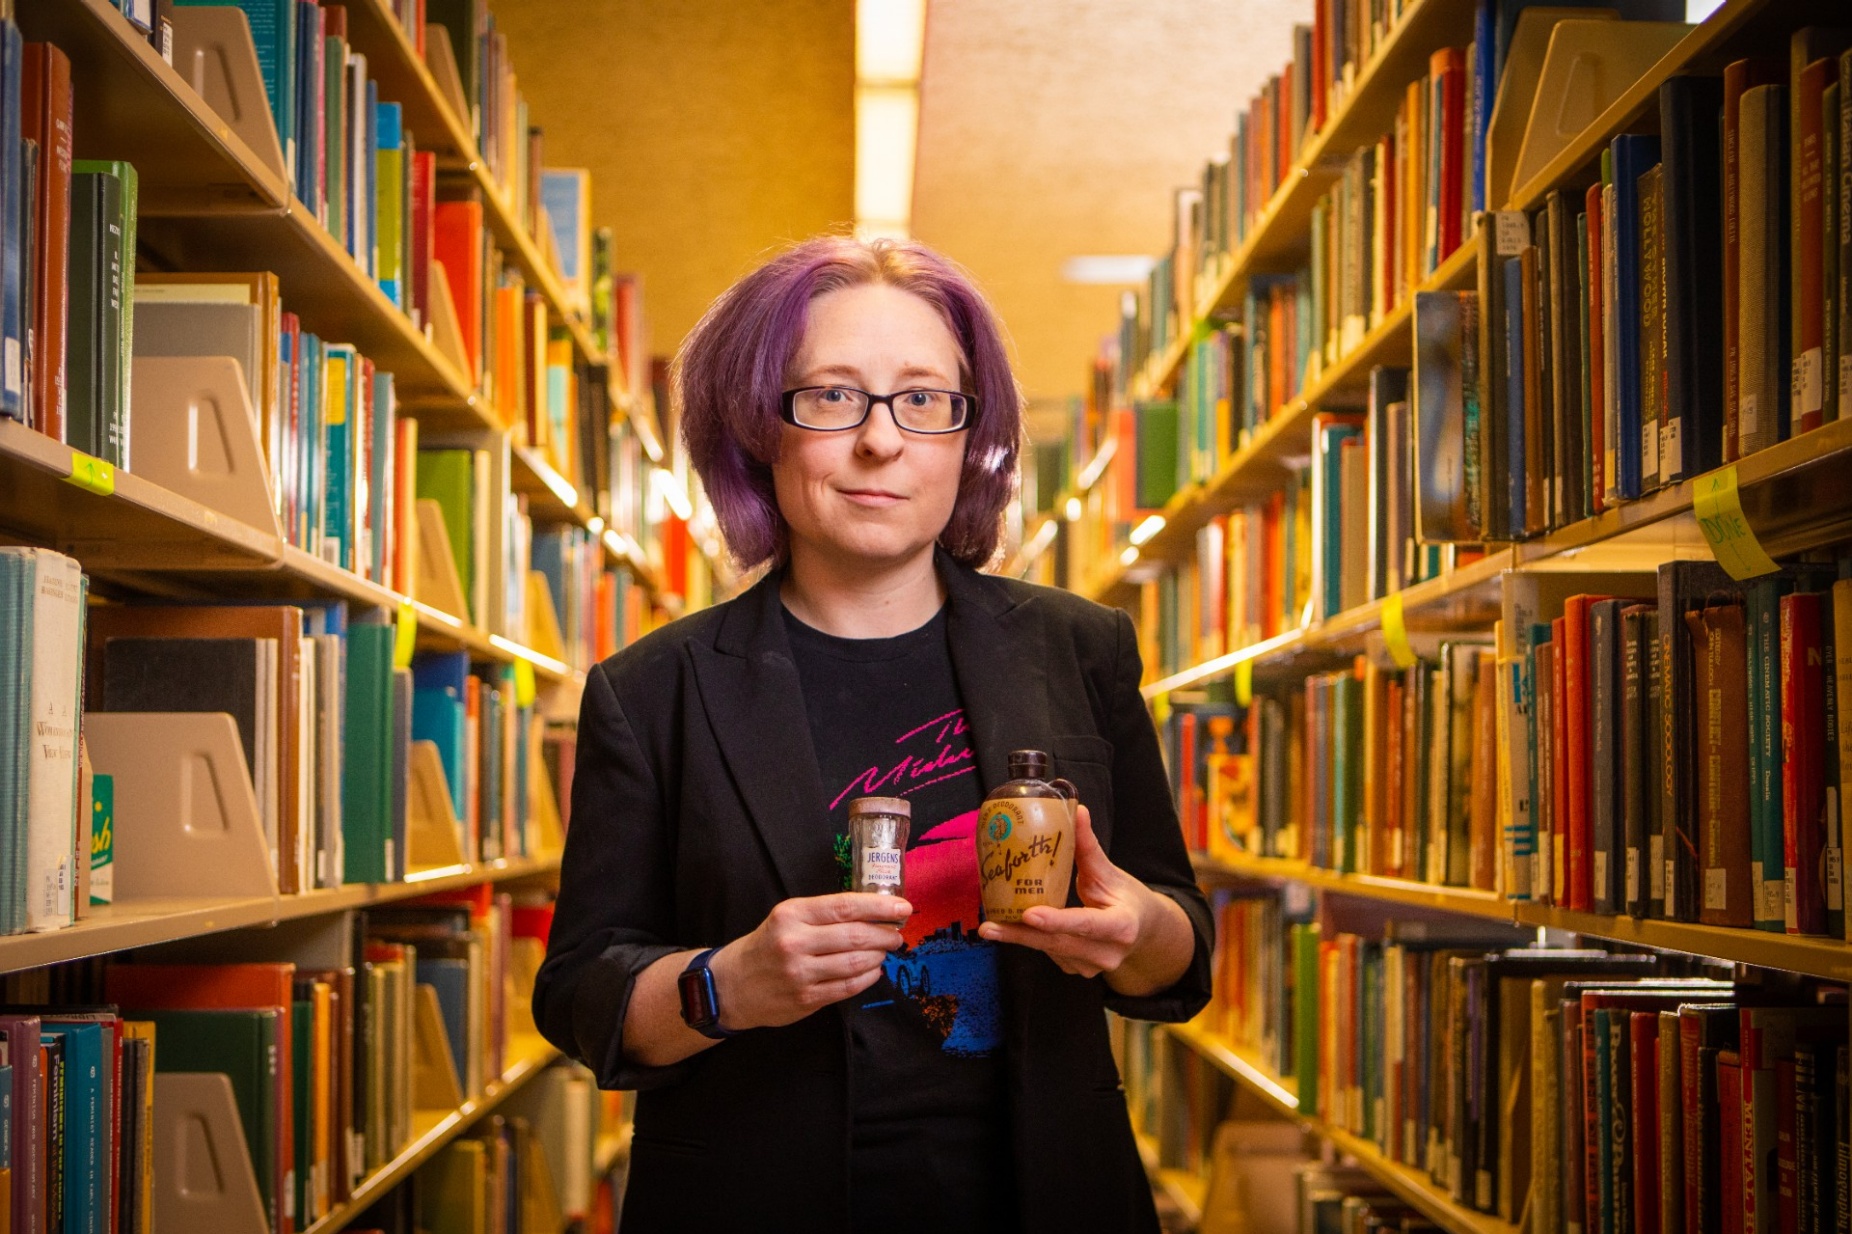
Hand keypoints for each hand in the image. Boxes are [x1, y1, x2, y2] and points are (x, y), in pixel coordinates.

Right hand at [708, 893, 910, 1030]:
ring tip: (885, 951)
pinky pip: (848, 987)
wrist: (732, 984)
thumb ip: (825, 914)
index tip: (903, 908)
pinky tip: (873, 970)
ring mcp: (800, 973)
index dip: (880, 907)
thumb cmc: (768, 945)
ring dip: (878, 956)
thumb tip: (874, 911)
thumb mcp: (788, 918)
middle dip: (885, 934)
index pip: (846, 906)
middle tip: (897, 934)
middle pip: (856, 936)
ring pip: (855, 963)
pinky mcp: (805, 999)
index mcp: (792, 914)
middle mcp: (795, 942)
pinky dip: (867, 977)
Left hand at [976, 805, 1155, 978]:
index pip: (1087, 923)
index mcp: (1122, 925)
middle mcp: (1108, 952)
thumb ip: (1088, 846)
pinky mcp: (1079, 971)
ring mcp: (1093, 967)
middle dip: (1021, 935)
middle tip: (988, 927)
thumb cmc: (1125, 898)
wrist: (1143, 931)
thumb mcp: (1110, 872)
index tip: (1030, 915)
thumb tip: (1076, 810)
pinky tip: (1017, 927)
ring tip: (993, 923)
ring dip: (1021, 936)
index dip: (1058, 921)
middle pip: (1059, 942)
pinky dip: (1032, 939)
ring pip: (1050, 949)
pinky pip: (1050, 954)